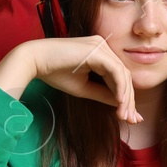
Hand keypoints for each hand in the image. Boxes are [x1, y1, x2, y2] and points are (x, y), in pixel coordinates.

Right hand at [0, 37, 141, 124]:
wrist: (34, 61)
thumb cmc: (55, 73)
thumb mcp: (84, 88)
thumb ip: (104, 94)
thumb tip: (121, 105)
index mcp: (100, 53)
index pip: (120, 77)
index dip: (127, 98)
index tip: (130, 118)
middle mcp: (103, 47)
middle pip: (125, 76)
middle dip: (130, 100)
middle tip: (132, 120)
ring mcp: (101, 46)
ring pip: (123, 74)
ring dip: (126, 97)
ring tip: (124, 116)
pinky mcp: (97, 50)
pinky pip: (115, 71)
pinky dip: (120, 88)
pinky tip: (120, 103)